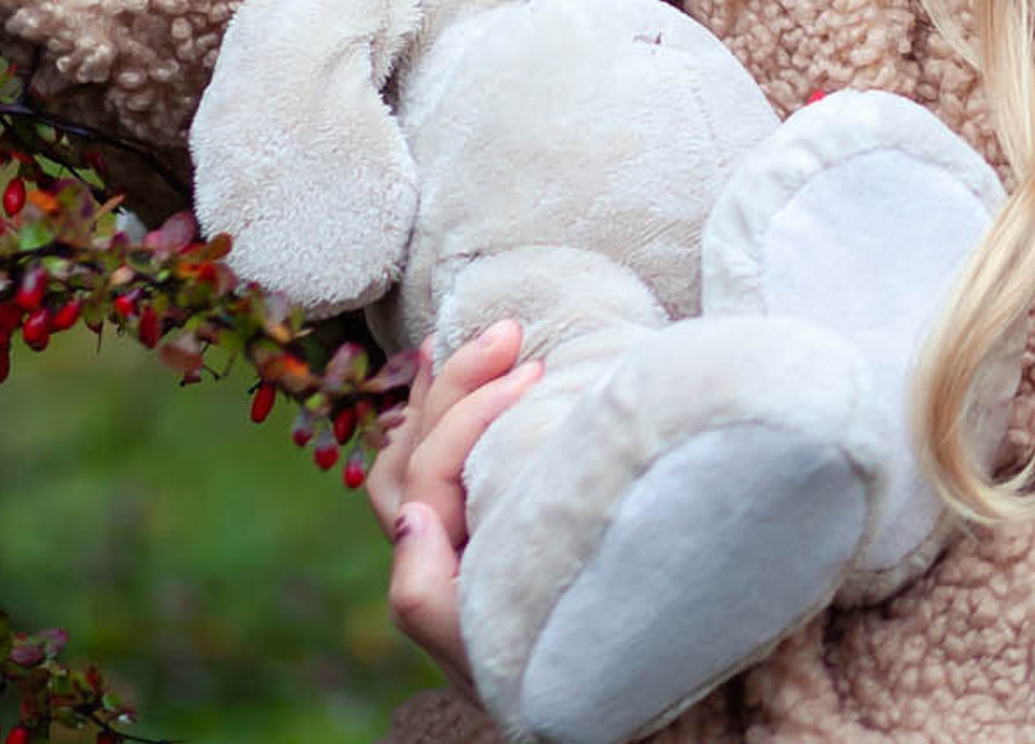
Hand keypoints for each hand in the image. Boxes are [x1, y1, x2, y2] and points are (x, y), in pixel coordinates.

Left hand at [366, 322, 544, 692]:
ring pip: (414, 454)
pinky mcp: (487, 526)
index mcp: (436, 574)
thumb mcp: (490, 652)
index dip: (469, 411)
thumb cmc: (563, 670)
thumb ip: (430, 600)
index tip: (532, 371)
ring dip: (435, 395)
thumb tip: (410, 520)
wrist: (623, 704)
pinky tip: (473, 385)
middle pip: (413, 450)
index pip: (430, 472)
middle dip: (453, 382)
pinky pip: (444, 466)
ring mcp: (457, 538)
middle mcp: (436, 553)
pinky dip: (447, 419)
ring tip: (461, 341)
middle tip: (508, 331)